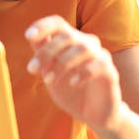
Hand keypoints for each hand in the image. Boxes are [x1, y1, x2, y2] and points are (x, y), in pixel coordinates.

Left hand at [25, 15, 122, 130]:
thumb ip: (42, 55)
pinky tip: (73, 83)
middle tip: (32, 69)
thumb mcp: (50, 73)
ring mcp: (101, 57)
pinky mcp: (111, 73)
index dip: (43, 26)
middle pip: (67, 36)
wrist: (92, 115)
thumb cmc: (69, 90)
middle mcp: (87, 44)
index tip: (28, 36)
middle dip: (46, 52)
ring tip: (49, 80)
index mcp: (71, 41)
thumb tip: (31, 37)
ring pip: (83, 49)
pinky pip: (100, 65)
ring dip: (61, 64)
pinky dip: (83, 72)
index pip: (58, 24)